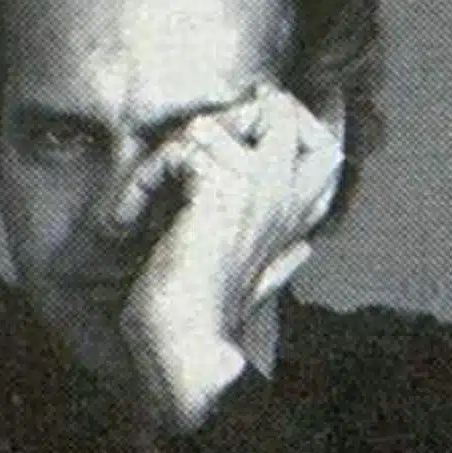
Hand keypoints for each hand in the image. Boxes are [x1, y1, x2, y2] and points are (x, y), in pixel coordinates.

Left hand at [107, 85, 343, 429]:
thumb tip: (305, 251)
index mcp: (300, 217)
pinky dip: (141, 180)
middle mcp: (288, 194)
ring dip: (161, 161)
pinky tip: (129, 219)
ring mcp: (260, 187)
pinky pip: (177, 149)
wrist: (187, 343)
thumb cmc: (209, 319)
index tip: (229, 131)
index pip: (322, 140)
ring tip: (144, 203)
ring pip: (210, 124)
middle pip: (279, 108)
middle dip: (220, 119)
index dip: (278, 119)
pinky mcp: (224, 189)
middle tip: (183, 158)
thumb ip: (283, 260)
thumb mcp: (254, 281)